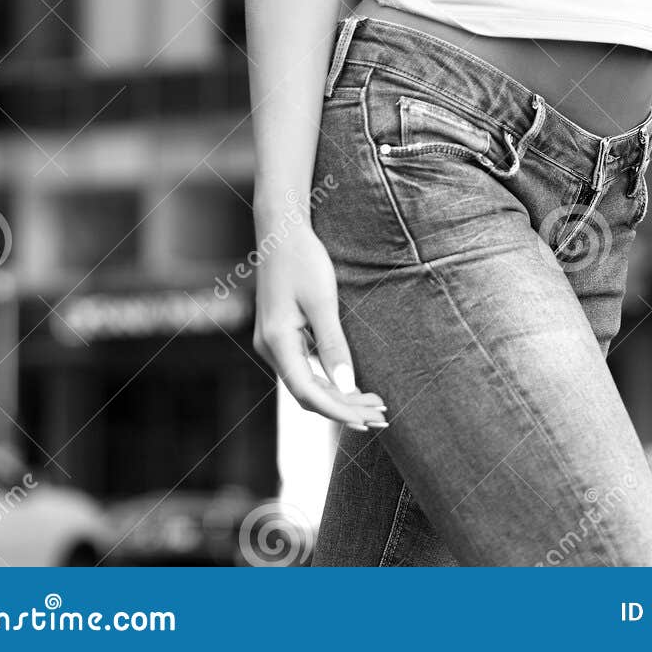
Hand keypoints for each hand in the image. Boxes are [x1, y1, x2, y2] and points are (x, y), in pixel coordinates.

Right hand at [252, 223, 387, 429]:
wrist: (281, 231)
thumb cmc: (303, 259)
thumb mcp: (322, 300)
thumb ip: (333, 344)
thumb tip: (347, 386)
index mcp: (277, 341)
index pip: (307, 392)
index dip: (339, 410)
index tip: (369, 420)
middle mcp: (269, 348)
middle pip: (308, 394)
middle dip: (345, 408)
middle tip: (382, 416)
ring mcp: (273, 343)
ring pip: (307, 384)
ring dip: (339, 396)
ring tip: (374, 404)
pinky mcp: (281, 336)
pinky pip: (304, 369)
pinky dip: (328, 380)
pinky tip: (351, 384)